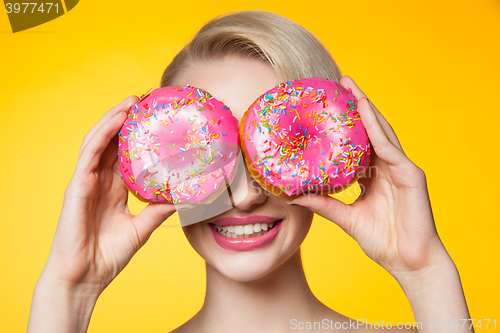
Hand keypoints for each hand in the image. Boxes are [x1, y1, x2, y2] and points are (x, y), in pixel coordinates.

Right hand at [43, 96, 175, 294]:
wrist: (86, 277)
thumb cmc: (108, 254)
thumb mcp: (142, 227)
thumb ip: (159, 210)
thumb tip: (185, 197)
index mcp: (114, 188)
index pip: (125, 153)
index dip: (138, 135)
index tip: (157, 119)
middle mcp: (100, 180)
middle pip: (112, 141)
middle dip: (127, 119)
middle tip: (147, 101)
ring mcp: (87, 180)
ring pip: (99, 140)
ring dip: (114, 118)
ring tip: (132, 101)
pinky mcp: (77, 184)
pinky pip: (89, 153)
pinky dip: (103, 133)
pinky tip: (116, 119)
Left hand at [288, 76, 448, 277]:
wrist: (409, 262)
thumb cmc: (383, 241)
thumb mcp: (346, 218)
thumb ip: (323, 204)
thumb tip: (293, 196)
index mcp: (374, 175)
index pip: (358, 143)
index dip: (345, 124)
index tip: (327, 106)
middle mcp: (388, 166)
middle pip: (370, 130)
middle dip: (355, 105)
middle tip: (338, 83)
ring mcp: (401, 168)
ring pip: (381, 131)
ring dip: (365, 107)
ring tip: (350, 86)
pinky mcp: (411, 174)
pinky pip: (390, 147)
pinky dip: (376, 128)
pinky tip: (364, 109)